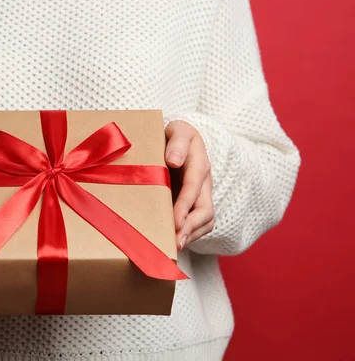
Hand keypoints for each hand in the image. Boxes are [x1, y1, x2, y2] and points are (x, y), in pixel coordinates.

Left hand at [165, 121, 213, 250]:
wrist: (180, 139)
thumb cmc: (173, 134)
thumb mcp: (177, 130)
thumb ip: (176, 143)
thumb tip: (173, 161)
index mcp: (199, 162)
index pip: (193, 186)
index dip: (185, 206)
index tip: (175, 222)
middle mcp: (205, 181)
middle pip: (205, 209)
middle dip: (190, 227)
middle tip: (174, 242)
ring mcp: (204, 193)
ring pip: (206, 220)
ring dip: (191, 235)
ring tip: (174, 248)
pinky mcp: (198, 203)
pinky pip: (201, 223)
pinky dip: (190, 235)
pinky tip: (175, 244)